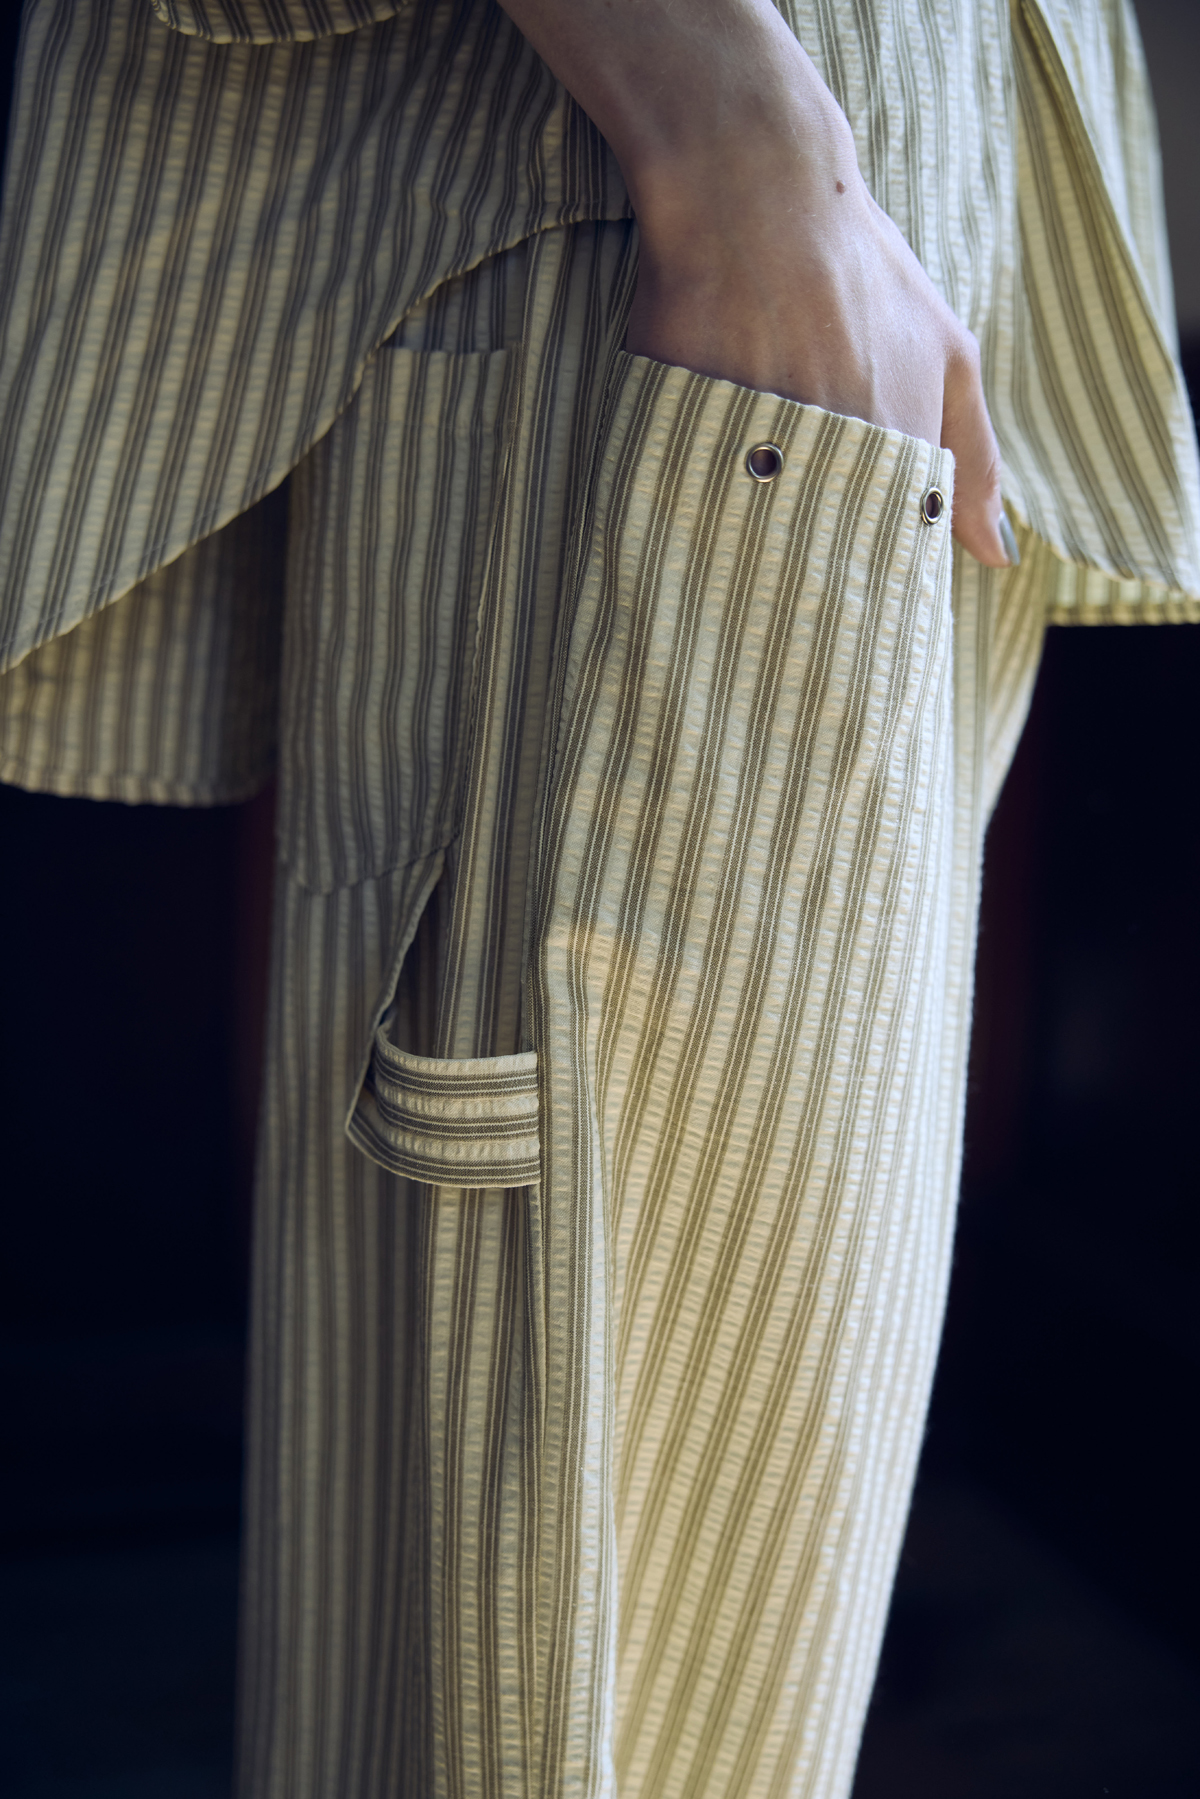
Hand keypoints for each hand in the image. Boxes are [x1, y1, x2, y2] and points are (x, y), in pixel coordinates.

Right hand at [498, 0, 1012, 568]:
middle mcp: (831, 467)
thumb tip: (998, 556)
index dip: (869, 585)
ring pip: (760, 547)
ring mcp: (755, 457)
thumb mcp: (945, 350)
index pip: (886, 566)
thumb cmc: (857, 266)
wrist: (753, 194)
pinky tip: (701, 512)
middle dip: (811, 583)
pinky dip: (699, 523)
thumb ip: (975, 459)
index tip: (853, 598)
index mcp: (895, 458)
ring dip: (756, 556)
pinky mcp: (685, 447)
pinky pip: (695, 515)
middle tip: (795, 588)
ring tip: (746, 544)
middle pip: (821, 565)